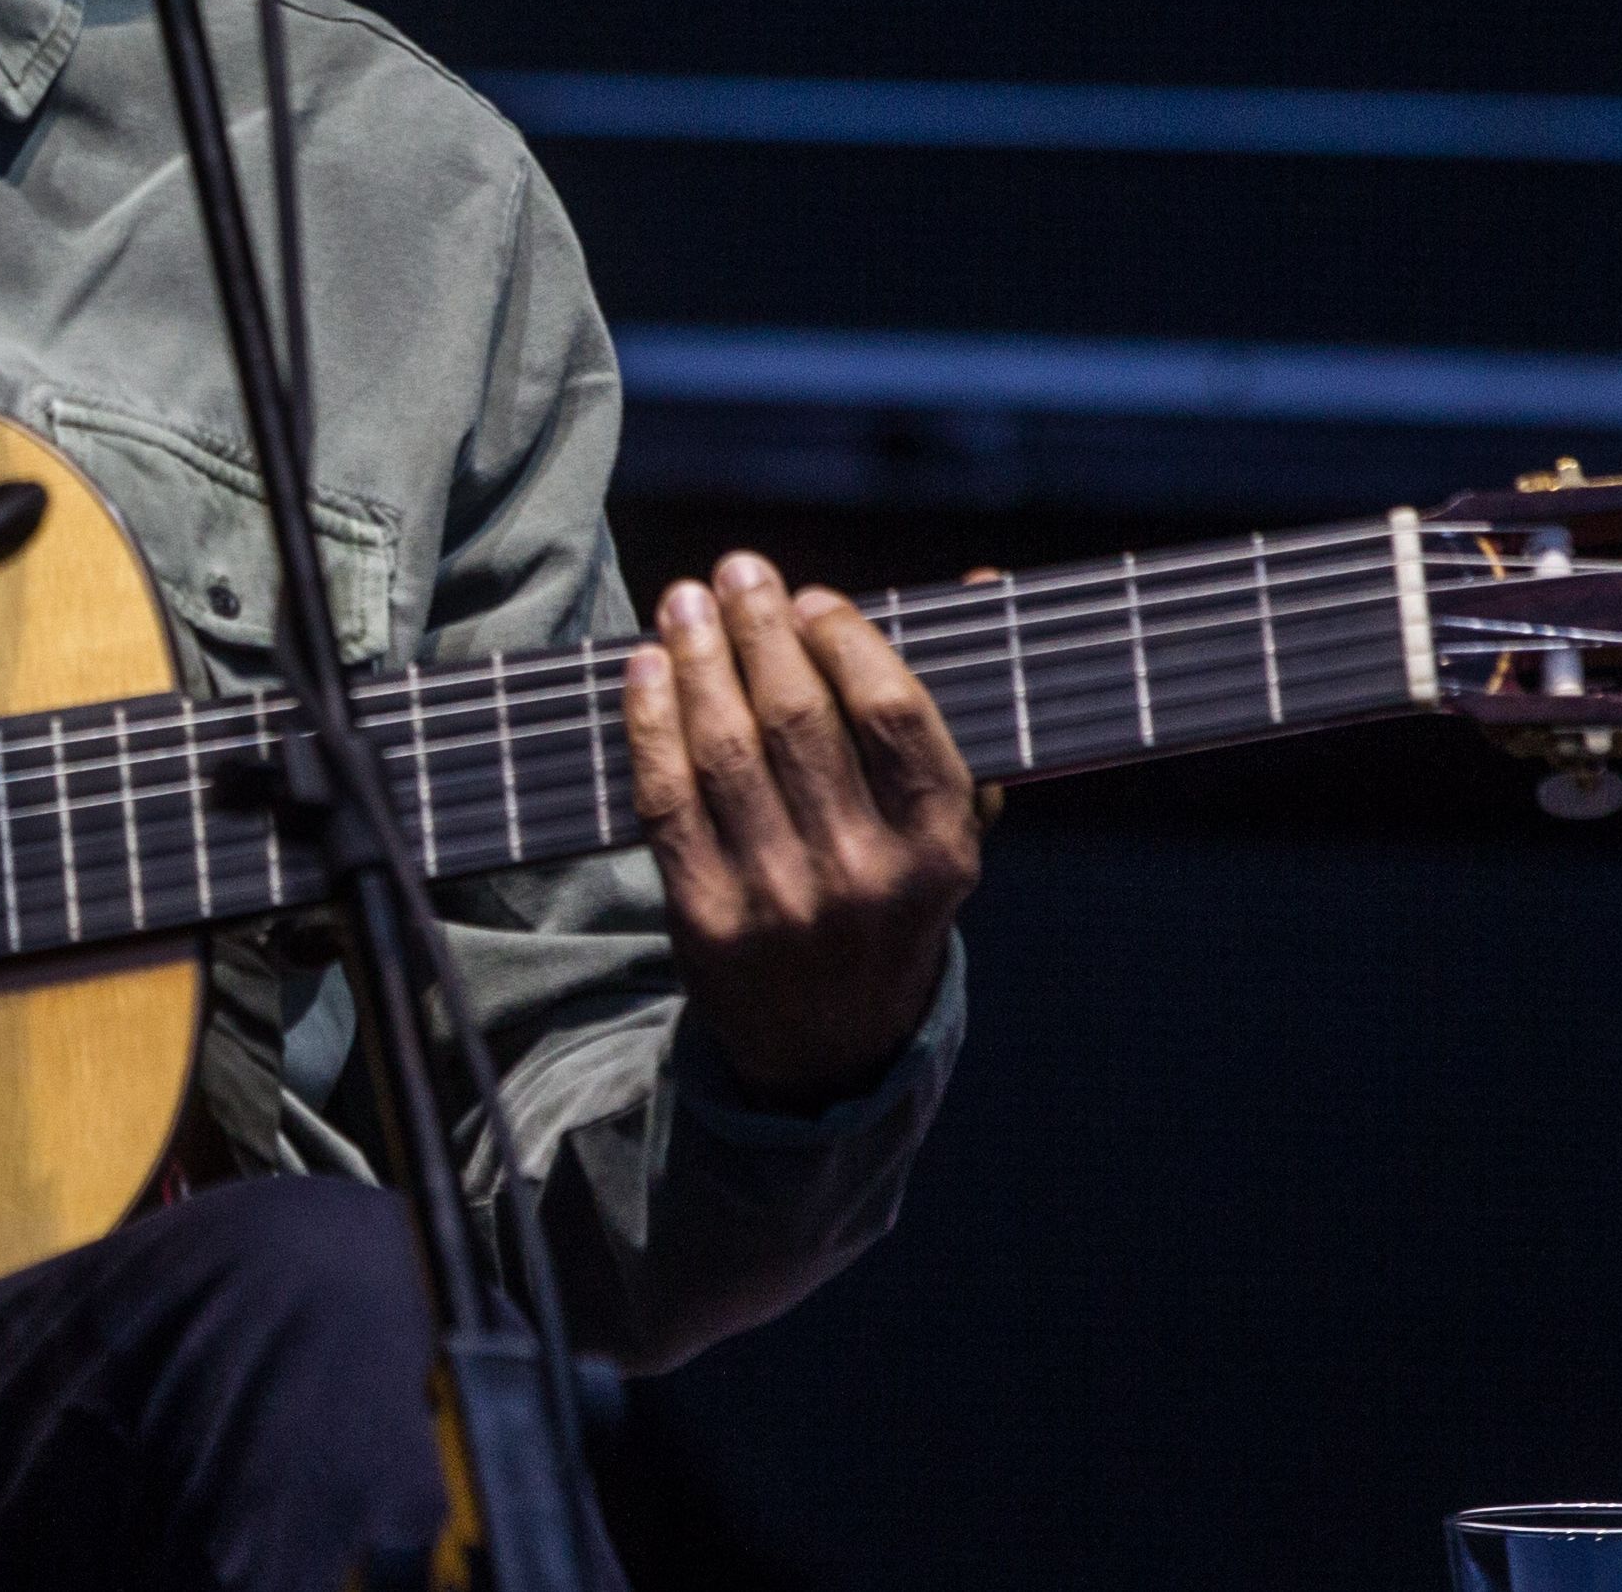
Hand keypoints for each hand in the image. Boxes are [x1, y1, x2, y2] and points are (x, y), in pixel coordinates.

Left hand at [619, 551, 979, 1109]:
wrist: (831, 1049)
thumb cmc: (890, 905)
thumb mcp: (945, 829)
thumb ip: (954, 711)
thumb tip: (975, 581)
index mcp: (940, 846)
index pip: (892, 714)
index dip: (846, 640)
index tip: (811, 597)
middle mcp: (864, 875)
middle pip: (798, 718)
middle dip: (760, 629)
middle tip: (736, 572)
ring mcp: (780, 901)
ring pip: (725, 750)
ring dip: (698, 660)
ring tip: (684, 603)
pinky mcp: (706, 918)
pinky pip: (668, 799)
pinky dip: (651, 723)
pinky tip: (646, 671)